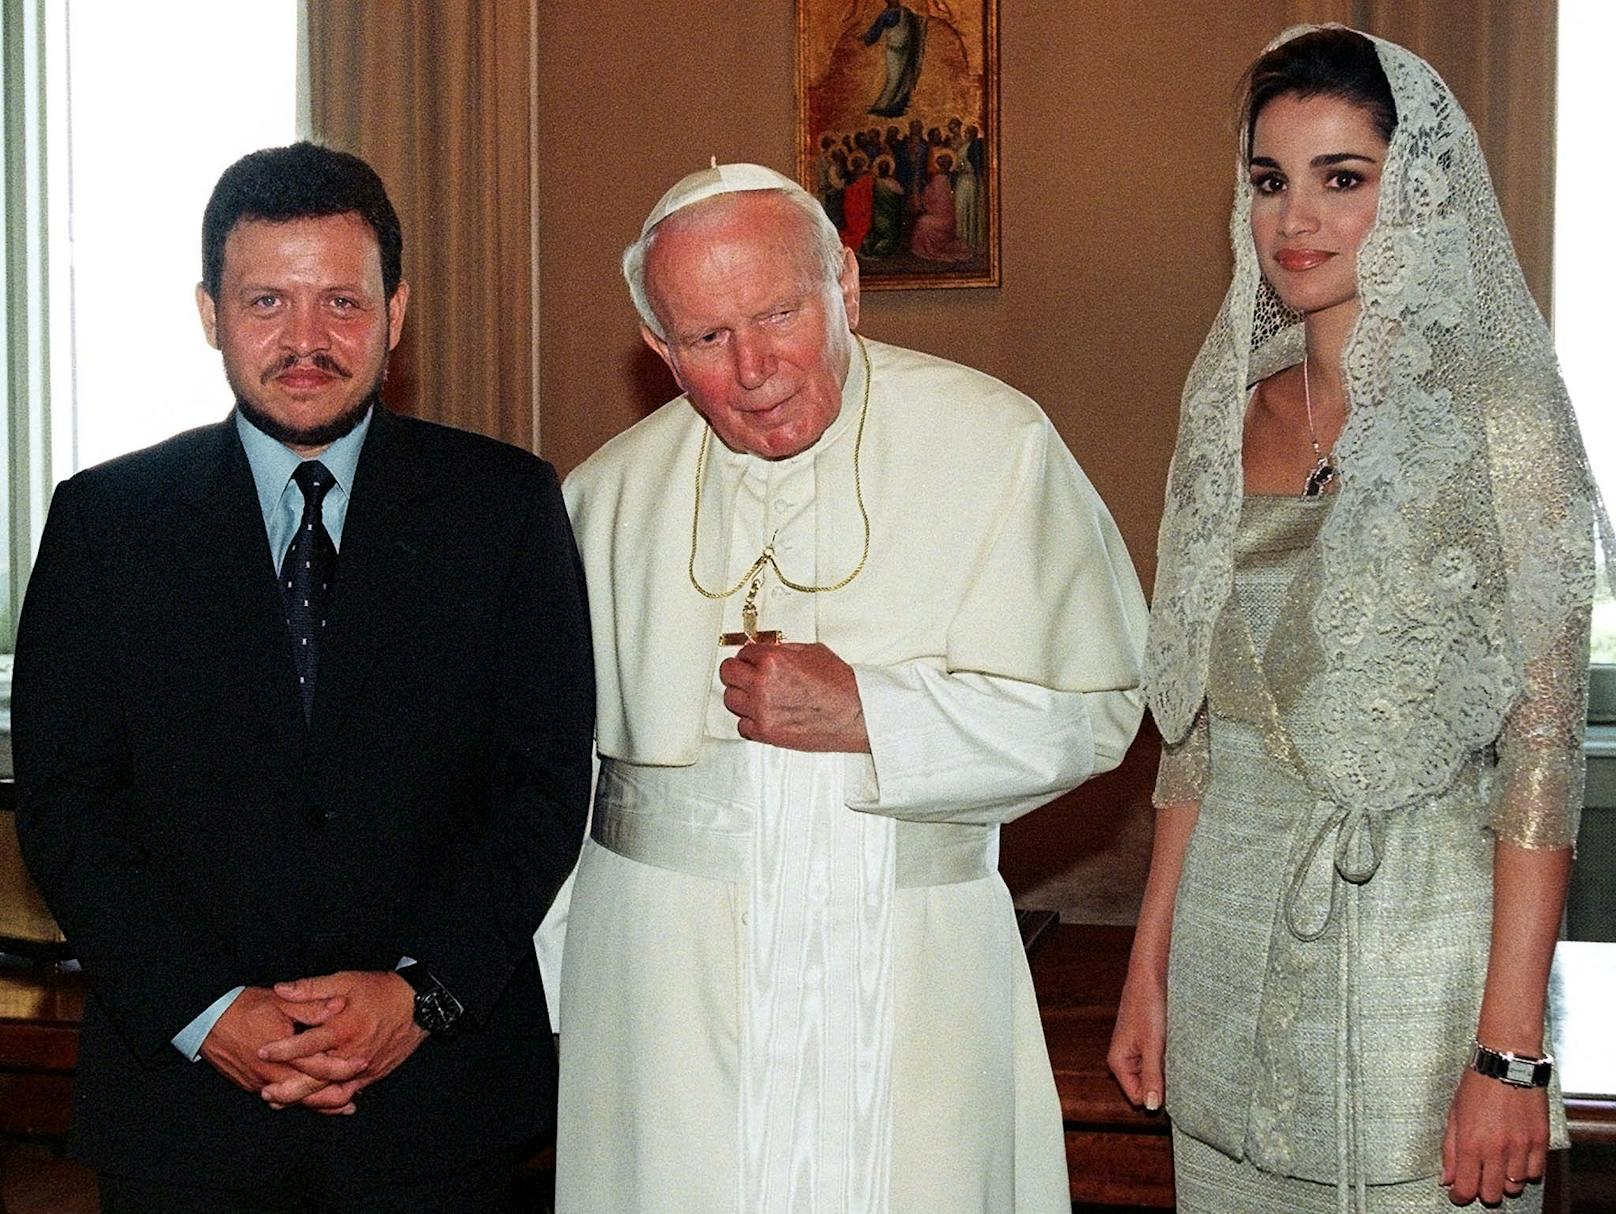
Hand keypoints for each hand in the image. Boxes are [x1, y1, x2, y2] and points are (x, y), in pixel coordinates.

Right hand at [200, 986, 362, 1113]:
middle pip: (309, 1093)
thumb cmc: (244, 1007)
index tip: (363, 1063)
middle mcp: (271, 1073)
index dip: (343, 1067)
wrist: (206, 1021)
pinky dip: (299, 1102)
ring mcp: (260, 1083)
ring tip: (345, 1104)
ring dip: (320, 1104)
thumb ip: (311, 1006)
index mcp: (282, 1051)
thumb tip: (339, 1005)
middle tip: (359, 1093)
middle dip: (336, 1095)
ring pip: (295, 1101)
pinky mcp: (252, 1086)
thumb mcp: (281, 1000)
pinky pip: (280, 1099)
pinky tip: (313, 1102)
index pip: (318, 1066)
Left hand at [258, 971, 425, 1108]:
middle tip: (264, 1091)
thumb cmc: (380, 990)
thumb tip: (280, 989)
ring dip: (304, 1098)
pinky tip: (314, 1104)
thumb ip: (311, 987)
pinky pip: (348, 1092)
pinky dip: (330, 1101)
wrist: (419, 1005)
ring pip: (329, 1090)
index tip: (261, 1051)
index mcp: (343, 1028)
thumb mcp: (346, 981)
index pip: (307, 1043)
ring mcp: (363, 1066)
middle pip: (315, 1077)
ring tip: (280, 1102)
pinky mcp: (373, 1074)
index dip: (282, 1049)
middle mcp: (352, 1052)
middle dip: (288, 1087)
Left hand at [719, 642, 869, 751]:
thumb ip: (784, 650)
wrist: (856, 714)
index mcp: (773, 661)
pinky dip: (749, 720)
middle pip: (728, 673)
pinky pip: (742, 725)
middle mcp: (763, 685)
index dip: (749, 655)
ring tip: (754, 694)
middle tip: (745, 673)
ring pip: (731, 699)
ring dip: (741, 695)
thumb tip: (768, 650)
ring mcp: (762, 711)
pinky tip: (761, 714)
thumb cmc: (841, 686)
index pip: (743, 652)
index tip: (751, 659)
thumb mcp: (813, 652)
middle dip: (737, 671)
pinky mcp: (767, 733)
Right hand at [1107, 969, 1166, 1112]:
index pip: (1138, 1098)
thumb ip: (1152, 1076)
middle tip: (1175, 1065)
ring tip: (1173, 1051)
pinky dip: (1168, 1057)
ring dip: (1166, 1068)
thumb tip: (1151, 1107)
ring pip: (1154, 1073)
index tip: (1173, 1084)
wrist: (1150, 975)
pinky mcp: (1147, 1041)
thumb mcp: (1152, 1044)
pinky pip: (1158, 1060)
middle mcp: (1124, 1059)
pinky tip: (1174, 1045)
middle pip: (1146, 1087)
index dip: (1156, 1094)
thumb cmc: (1147, 1004)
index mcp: (1118, 1062)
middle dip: (1162, 1082)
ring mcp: (1135, 1050)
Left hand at [1441, 1067, 1549, 1204]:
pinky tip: (1516, 1159)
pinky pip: (1536, 1173)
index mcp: (1471, 1143)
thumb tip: (1446, 1178)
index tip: (1458, 1194)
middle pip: (1492, 1194)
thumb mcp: (1454, 1115)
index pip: (1466, 1188)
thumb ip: (1450, 1150)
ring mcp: (1521, 1147)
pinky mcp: (1540, 1141)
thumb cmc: (1477, 1084)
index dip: (1460, 1196)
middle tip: (1479, 1179)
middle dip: (1483, 1191)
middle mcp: (1497, 1149)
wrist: (1507, 1063)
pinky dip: (1525, 1172)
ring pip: (1515, 1187)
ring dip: (1505, 1181)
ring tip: (1498, 1165)